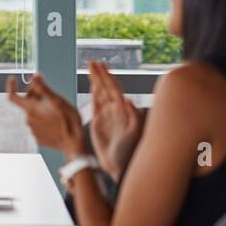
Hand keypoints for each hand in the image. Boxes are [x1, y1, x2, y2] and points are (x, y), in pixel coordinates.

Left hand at [6, 72, 85, 158]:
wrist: (75, 145)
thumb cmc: (68, 122)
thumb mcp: (58, 101)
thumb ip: (43, 88)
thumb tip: (33, 77)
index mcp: (31, 110)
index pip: (12, 97)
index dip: (11, 86)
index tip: (14, 78)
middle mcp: (28, 121)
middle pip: (26, 103)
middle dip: (35, 96)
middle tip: (50, 95)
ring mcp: (33, 131)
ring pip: (34, 114)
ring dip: (42, 109)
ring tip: (57, 111)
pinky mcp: (39, 138)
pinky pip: (39, 124)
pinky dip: (45, 119)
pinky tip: (57, 121)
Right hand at [88, 60, 143, 181]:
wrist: (120, 165)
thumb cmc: (130, 151)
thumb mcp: (134, 134)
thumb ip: (133, 117)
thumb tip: (129, 99)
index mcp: (123, 110)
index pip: (114, 88)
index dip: (107, 76)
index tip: (100, 65)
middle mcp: (115, 109)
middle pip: (106, 87)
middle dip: (99, 74)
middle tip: (92, 61)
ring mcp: (107, 114)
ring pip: (100, 92)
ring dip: (96, 79)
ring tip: (90, 67)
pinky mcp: (98, 121)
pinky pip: (95, 102)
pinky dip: (93, 92)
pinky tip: (92, 84)